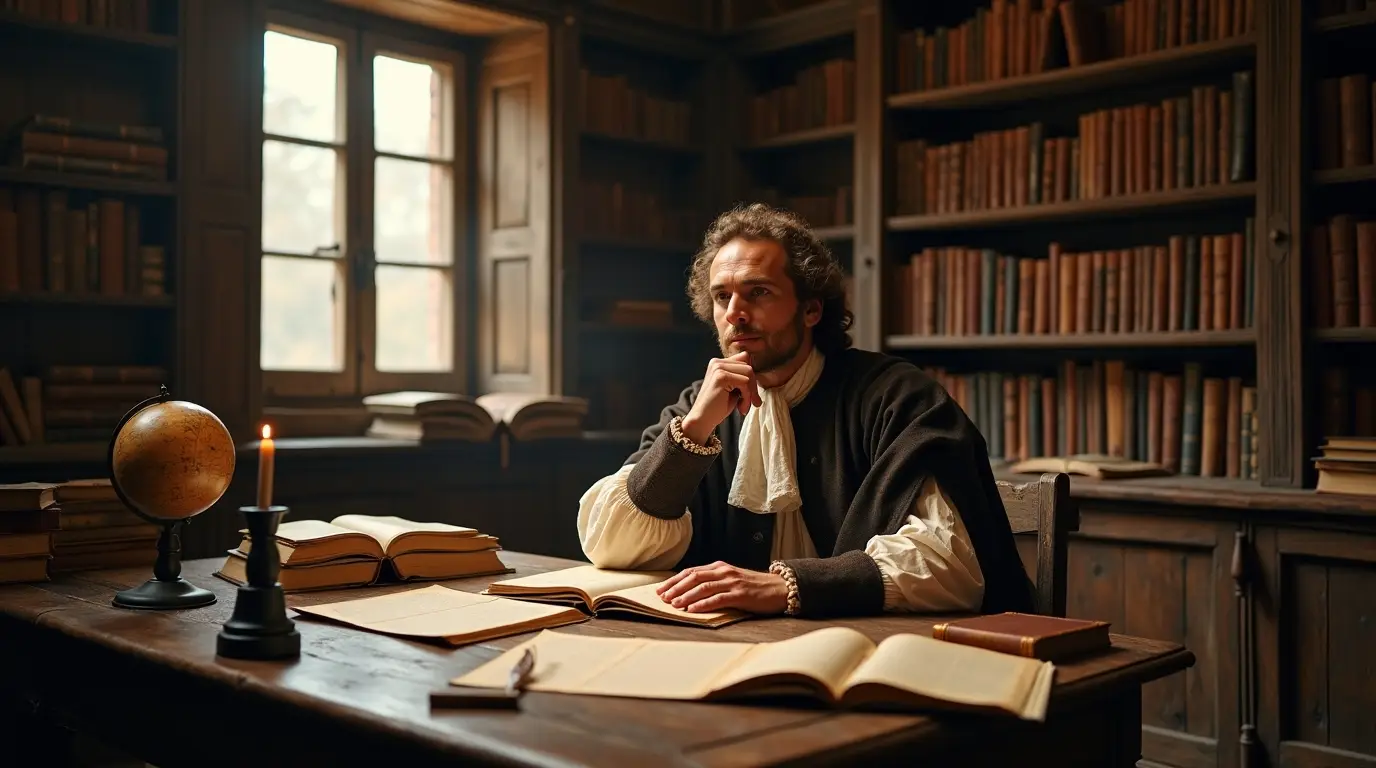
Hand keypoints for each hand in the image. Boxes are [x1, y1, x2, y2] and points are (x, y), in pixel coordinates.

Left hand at [655, 561, 788, 614]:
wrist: (780, 588)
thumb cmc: (754, 587)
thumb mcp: (731, 580)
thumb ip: (714, 583)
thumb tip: (690, 593)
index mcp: (719, 567)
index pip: (691, 571)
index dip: (674, 580)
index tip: (661, 589)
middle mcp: (724, 572)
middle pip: (693, 577)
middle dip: (676, 587)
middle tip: (662, 598)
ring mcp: (732, 582)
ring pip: (703, 587)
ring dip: (686, 595)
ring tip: (673, 604)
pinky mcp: (740, 594)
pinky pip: (718, 598)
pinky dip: (703, 604)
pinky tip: (692, 609)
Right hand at [681, 351, 760, 443]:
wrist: (702, 420)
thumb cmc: (718, 406)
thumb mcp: (733, 388)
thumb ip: (742, 377)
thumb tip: (759, 373)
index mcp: (718, 362)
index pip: (745, 359)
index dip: (751, 377)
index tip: (751, 394)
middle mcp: (717, 362)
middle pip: (748, 367)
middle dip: (753, 387)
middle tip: (752, 403)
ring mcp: (718, 368)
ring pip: (749, 373)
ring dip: (751, 393)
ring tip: (744, 406)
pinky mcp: (721, 377)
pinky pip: (745, 382)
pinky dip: (747, 397)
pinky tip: (741, 407)